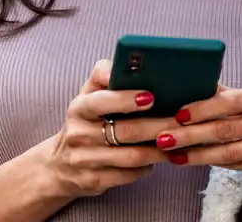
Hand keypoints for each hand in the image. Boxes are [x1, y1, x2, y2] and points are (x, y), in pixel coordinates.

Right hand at [31, 59, 173, 198]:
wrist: (59, 165)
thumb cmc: (86, 120)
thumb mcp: (88, 94)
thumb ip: (104, 74)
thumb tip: (127, 61)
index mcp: (79, 108)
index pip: (101, 101)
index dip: (126, 99)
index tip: (151, 97)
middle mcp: (78, 134)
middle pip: (127, 131)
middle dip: (159, 126)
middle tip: (182, 120)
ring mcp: (85, 160)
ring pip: (132, 156)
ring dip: (160, 149)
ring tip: (178, 139)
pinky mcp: (94, 181)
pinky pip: (129, 174)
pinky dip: (148, 166)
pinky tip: (161, 157)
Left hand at [156, 85, 241, 201]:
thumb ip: (227, 95)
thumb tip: (191, 83)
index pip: (233, 101)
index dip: (203, 108)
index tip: (178, 114)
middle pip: (227, 129)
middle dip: (191, 134)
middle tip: (164, 138)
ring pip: (230, 152)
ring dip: (197, 154)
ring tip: (173, 154)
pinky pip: (239, 166)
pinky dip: (213, 164)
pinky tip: (194, 161)